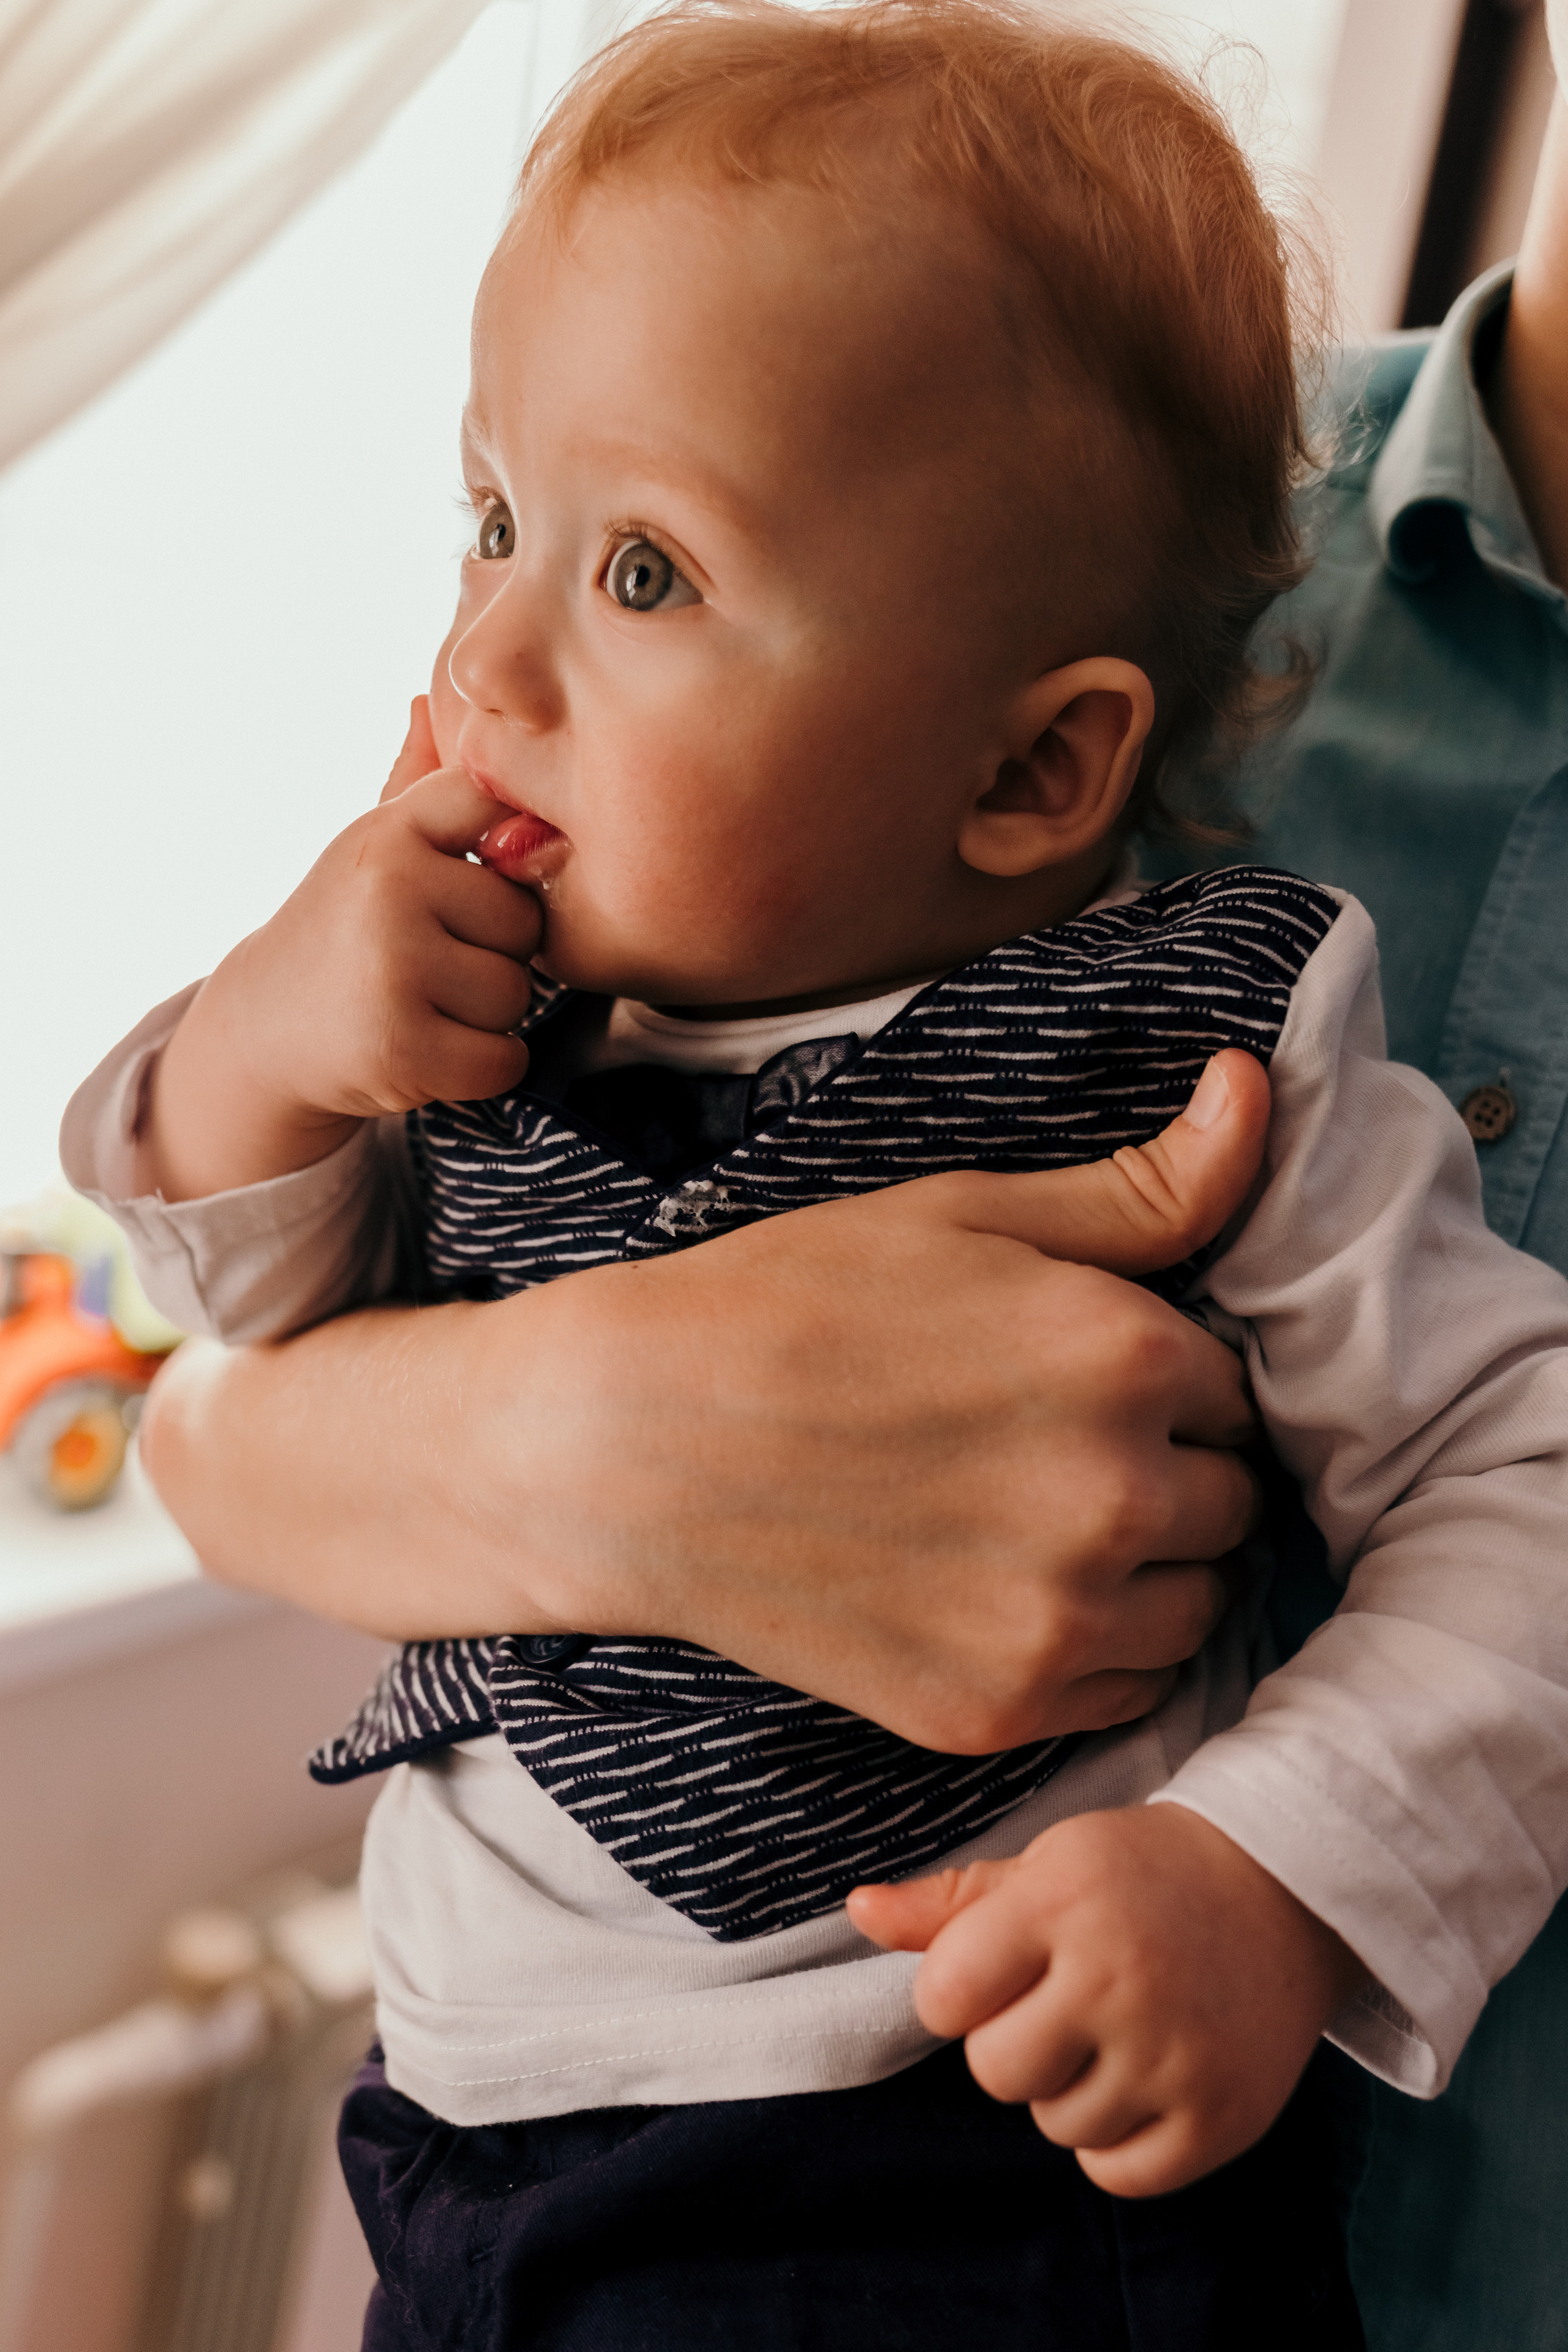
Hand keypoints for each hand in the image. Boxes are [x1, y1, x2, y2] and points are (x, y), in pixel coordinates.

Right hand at [144, 699, 541, 1199]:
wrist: (267, 1028)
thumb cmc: (346, 928)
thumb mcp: (373, 847)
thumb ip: (415, 779)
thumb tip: (431, 697)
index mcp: (390, 832)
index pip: (493, 808)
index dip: (497, 856)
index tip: (460, 882)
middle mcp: (391, 889)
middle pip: (523, 922)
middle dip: (493, 952)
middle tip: (429, 961)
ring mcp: (394, 969)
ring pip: (515, 994)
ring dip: (485, 1014)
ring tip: (423, 1002)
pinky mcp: (402, 1048)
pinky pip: (504, 1059)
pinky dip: (482, 1066)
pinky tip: (431, 1047)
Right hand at [145, 1051, 1268, 1750]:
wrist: (625, 1447)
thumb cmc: (789, 1303)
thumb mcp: (962, 1213)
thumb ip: (1140, 1183)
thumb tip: (1255, 1088)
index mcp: (1125, 1357)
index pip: (1234, 1390)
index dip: (1159, 1378)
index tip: (1074, 1374)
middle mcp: (1115, 1498)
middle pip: (1229, 1501)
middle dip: (1163, 1469)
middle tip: (1039, 1444)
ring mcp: (1057, 1621)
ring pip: (1193, 1605)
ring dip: (1145, 1567)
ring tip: (1026, 1519)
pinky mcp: (1000, 1713)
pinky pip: (1125, 1690)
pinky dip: (1090, 1647)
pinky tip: (998, 1589)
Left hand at [848, 1804, 1368, 2195]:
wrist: (1286, 1889)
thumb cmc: (1144, 1874)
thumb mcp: (1049, 1862)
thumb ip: (949, 1901)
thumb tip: (854, 1912)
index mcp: (1061, 1903)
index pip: (943, 1996)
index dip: (957, 1992)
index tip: (997, 1972)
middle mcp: (1116, 1977)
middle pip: (994, 2072)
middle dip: (1013, 2044)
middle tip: (1064, 2003)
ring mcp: (1172, 2052)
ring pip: (1055, 2125)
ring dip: (1070, 2091)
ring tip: (1115, 2032)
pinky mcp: (1219, 2116)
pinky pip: (1117, 2173)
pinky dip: (1118, 2142)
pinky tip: (1144, 2079)